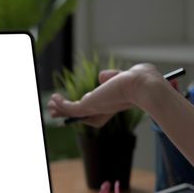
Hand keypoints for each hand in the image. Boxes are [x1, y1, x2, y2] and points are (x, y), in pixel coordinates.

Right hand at [48, 63, 167, 127]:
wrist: (143, 84)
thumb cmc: (141, 79)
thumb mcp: (125, 76)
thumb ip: (113, 76)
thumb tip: (102, 77)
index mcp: (115, 105)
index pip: (99, 113)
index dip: (88, 112)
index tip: (82, 101)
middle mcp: (104, 109)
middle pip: (83, 116)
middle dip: (69, 114)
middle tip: (58, 111)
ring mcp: (95, 108)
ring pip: (74, 113)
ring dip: (60, 110)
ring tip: (50, 108)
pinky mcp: (88, 105)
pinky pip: (70, 107)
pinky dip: (60, 104)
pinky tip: (53, 98)